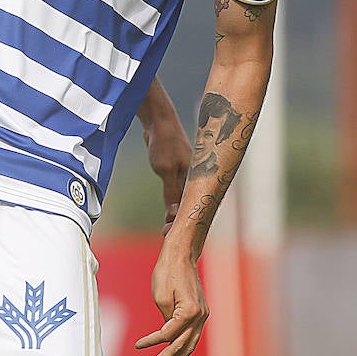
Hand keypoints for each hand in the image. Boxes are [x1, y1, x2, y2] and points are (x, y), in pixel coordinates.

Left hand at [136, 245, 208, 355]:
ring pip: (190, 345)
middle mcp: (200, 317)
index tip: (138, 346)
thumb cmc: (169, 270)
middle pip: (182, 346)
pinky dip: (182, 346)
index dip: (152, 342)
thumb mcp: (161, 297)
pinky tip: (172, 354)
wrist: (181, 253)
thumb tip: (166, 336)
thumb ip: (166, 321)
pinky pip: (191, 335)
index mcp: (190, 312)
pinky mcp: (200, 313)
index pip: (169, 335)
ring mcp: (202, 315)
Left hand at [144, 119, 191, 234]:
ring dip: (177, 212)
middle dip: (181, 220)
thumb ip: (171, 192)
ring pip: (185, 199)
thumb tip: (174, 214)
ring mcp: (188, 174)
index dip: (186, 221)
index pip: (196, 206)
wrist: (158, 121)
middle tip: (166, 234)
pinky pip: (178, 191)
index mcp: (198, 177)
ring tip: (167, 228)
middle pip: (192, 205)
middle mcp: (196, 177)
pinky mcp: (179, 171)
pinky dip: (174, 202)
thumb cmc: (164, 143)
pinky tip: (170, 213)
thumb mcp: (165, 169)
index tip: (172, 234)